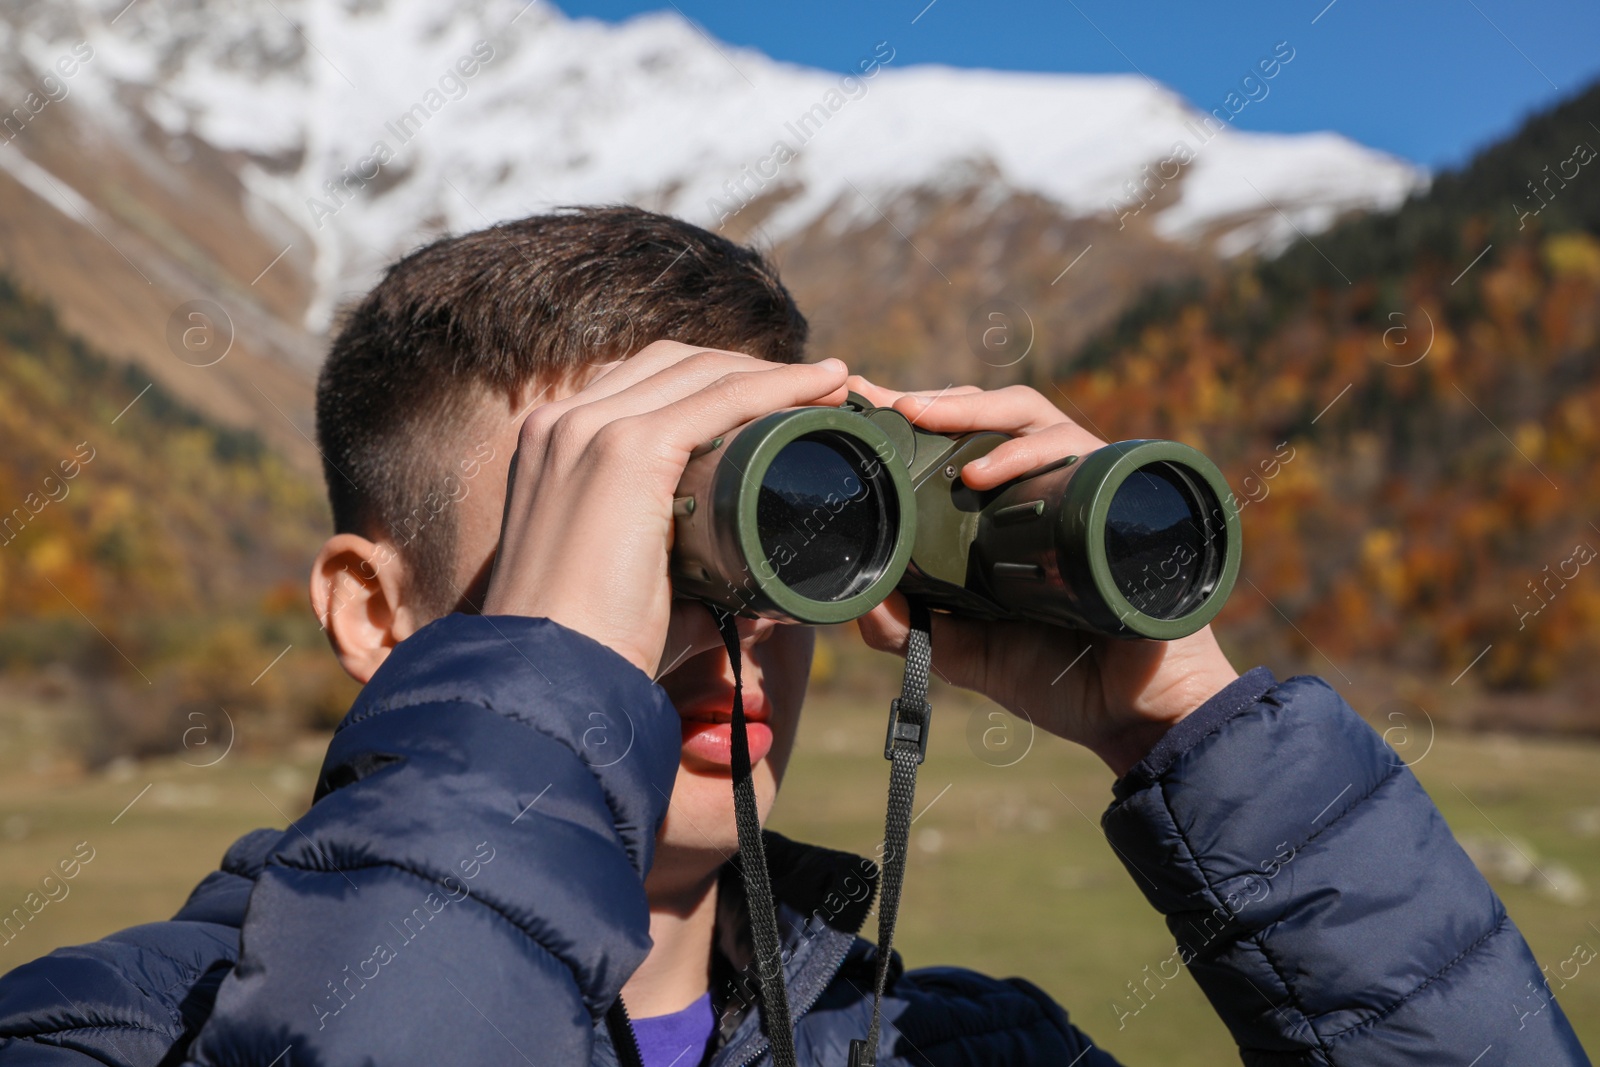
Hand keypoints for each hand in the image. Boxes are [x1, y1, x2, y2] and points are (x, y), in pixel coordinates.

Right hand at [483, 342, 850, 675]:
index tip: (776, 399)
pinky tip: (822, 384)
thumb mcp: (634, 592)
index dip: (715, 381)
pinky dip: (778, 386)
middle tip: (814, 390)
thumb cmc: (592, 650)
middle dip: (747, 368)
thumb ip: (692, 589)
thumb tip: (760, 608)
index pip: (643, 384)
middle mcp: (562, 423)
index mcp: (551, 446)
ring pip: (700, 371)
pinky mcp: (626, 451)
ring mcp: (589, 430)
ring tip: (831, 385)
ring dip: (773, 371)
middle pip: (672, 364)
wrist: (548, 675)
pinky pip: (720, 398)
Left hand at [847, 378, 1239, 776]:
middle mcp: (1045, 493)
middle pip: (994, 416)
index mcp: (1006, 518)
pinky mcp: (1117, 499)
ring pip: (1034, 417)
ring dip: (975, 414)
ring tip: (925, 420)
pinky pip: (1078, 453)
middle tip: (888, 402)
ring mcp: (1083, 490)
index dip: (919, 419)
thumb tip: (859, 599)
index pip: (962, 446)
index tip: (866, 401)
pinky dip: (1028, 452)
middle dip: (937, 401)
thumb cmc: (1060, 681)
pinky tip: (983, 472)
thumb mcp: (965, 653)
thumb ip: (909, 630)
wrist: (1136, 714)